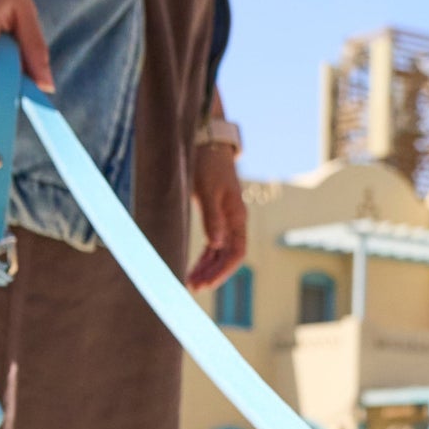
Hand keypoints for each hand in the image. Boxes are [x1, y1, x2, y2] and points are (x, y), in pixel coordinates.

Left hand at [189, 142, 247, 290]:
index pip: (237, 252)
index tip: (206, 283)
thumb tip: (217, 243)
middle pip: (228, 256)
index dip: (223, 270)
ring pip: (219, 252)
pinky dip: (204, 257)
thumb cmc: (207, 162)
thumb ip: (212, 216)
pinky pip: (213, 244)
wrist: (207, 141)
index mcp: (237, 215)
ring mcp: (225, 219)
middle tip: (193, 288)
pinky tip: (193, 267)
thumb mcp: (207, 189)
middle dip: (212, 273)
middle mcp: (234, 221)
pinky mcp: (214, 216)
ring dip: (207, 268)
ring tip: (190, 282)